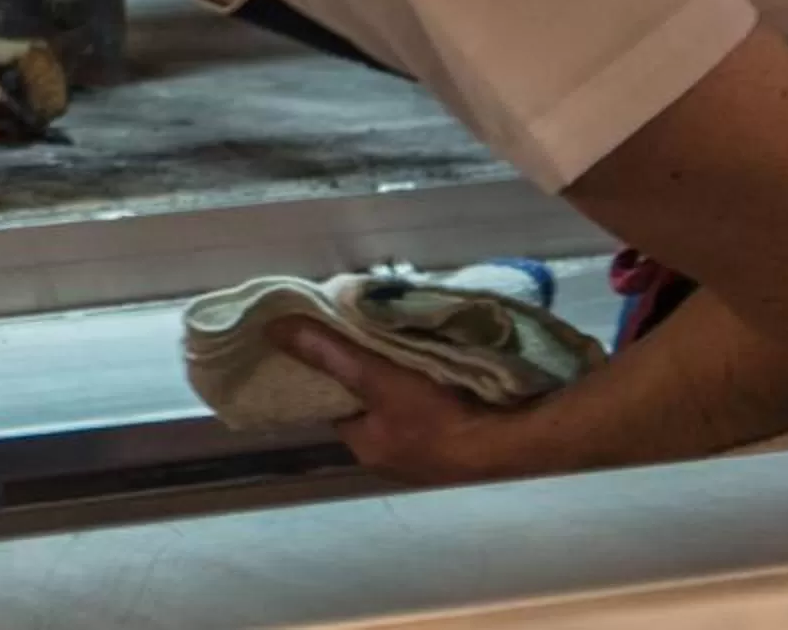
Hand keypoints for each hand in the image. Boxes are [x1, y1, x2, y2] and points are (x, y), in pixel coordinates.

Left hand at [268, 323, 520, 485]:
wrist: (512, 440)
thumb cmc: (436, 417)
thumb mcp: (376, 378)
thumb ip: (329, 353)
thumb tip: (275, 330)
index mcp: (366, 448)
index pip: (336, 407)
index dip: (333, 374)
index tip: (335, 340)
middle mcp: (393, 458)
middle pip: (371, 406)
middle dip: (373, 374)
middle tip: (374, 334)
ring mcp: (430, 453)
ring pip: (404, 406)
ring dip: (405, 378)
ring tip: (406, 340)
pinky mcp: (461, 442)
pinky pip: (435, 408)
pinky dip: (434, 386)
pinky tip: (442, 362)